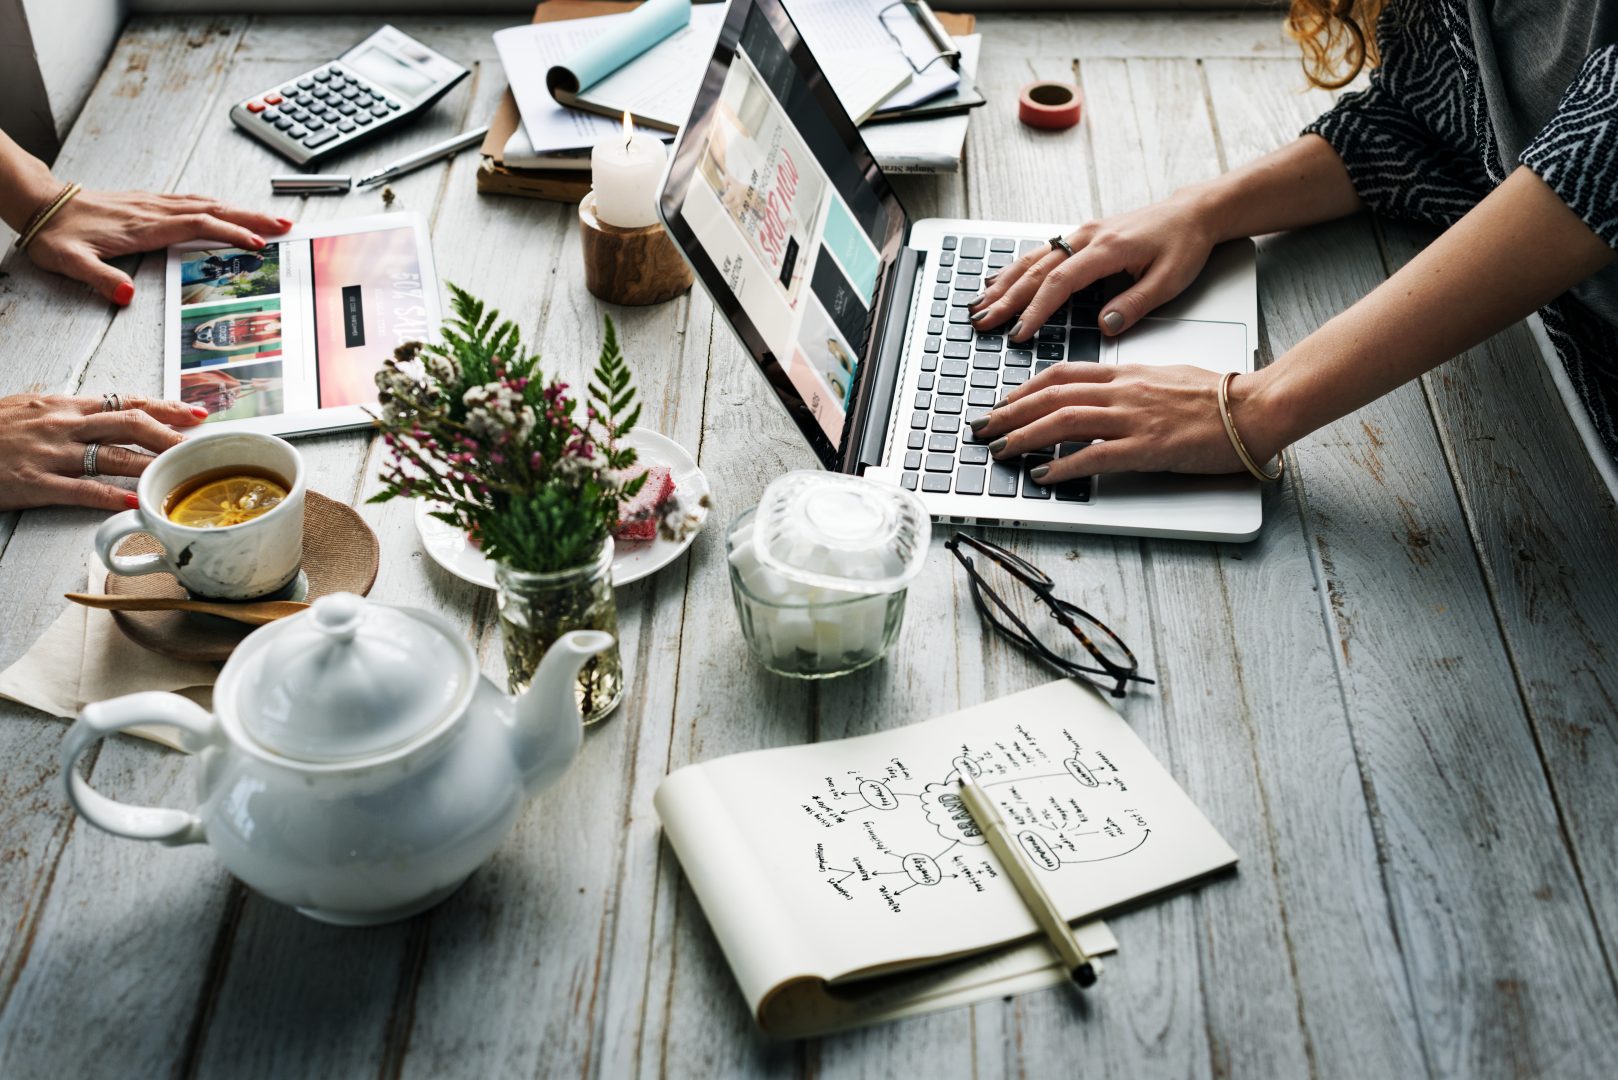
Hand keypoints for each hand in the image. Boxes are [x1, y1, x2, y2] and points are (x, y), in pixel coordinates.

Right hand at [0, 394, 207, 511]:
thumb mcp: (29, 407)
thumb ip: (67, 412)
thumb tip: (103, 414)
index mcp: (65, 405)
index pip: (128, 402)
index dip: (167, 407)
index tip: (197, 415)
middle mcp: (64, 424)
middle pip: (131, 426)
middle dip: (171, 438)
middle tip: (200, 450)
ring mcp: (51, 453)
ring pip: (115, 457)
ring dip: (153, 468)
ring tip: (181, 476)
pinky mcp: (35, 482)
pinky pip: (82, 490)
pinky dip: (113, 497)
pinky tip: (137, 504)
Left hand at [23, 187, 290, 304]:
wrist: (39, 204)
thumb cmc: (55, 234)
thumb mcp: (70, 262)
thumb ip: (100, 279)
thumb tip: (128, 296)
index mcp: (143, 226)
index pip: (197, 226)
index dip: (229, 233)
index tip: (256, 244)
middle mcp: (153, 211)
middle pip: (213, 210)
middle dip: (252, 218)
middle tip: (285, 227)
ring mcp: (153, 203)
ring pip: (206, 203)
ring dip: (241, 210)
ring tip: (270, 220)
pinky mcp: (149, 202)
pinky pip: (192, 201)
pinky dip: (218, 205)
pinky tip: (228, 210)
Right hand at [966, 193, 1218, 344]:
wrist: (1192, 212)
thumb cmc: (1183, 244)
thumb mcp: (1169, 280)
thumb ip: (1134, 304)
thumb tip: (1103, 326)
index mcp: (1107, 249)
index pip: (1060, 283)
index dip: (1036, 310)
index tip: (1018, 333)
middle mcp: (1088, 237)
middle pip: (1036, 270)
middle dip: (1006, 299)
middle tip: (983, 322)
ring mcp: (1082, 234)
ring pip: (1033, 259)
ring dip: (1004, 283)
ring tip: (980, 304)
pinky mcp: (1082, 236)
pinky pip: (1041, 252)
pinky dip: (1015, 268)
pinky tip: (999, 280)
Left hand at [970, 362, 1284, 480]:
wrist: (1253, 408)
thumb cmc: (1215, 396)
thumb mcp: (1162, 378)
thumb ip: (1128, 385)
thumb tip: (1102, 395)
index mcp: (1125, 374)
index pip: (1061, 374)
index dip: (1024, 389)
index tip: (1003, 402)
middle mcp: (1122, 392)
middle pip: (1052, 396)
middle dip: (1010, 413)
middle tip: (983, 428)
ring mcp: (1133, 419)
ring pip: (1064, 421)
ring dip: (1025, 436)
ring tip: (1000, 451)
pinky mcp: (1147, 448)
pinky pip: (1094, 456)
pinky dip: (1063, 464)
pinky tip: (1043, 474)